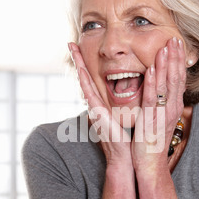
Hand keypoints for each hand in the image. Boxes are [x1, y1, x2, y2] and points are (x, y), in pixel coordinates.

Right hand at [68, 43, 132, 166]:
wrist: (124, 156)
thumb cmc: (127, 137)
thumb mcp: (126, 115)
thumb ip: (122, 104)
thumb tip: (127, 94)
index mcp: (102, 102)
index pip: (93, 78)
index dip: (87, 63)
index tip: (82, 48)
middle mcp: (95, 103)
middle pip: (84, 76)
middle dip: (77, 59)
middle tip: (71, 42)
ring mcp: (94, 107)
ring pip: (84, 80)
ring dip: (77, 63)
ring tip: (72, 48)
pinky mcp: (96, 113)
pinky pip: (89, 93)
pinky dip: (84, 80)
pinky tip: (81, 68)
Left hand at [132, 36, 185, 172]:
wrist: (149, 165)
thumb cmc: (151, 142)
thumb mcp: (158, 119)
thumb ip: (159, 105)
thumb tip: (157, 92)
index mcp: (172, 108)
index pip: (178, 80)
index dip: (178, 61)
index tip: (177, 44)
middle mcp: (171, 109)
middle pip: (176, 79)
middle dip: (176, 58)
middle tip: (176, 38)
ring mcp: (162, 115)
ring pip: (166, 85)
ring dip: (167, 64)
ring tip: (167, 46)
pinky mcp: (151, 121)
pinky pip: (153, 99)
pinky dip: (153, 83)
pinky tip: (153, 69)